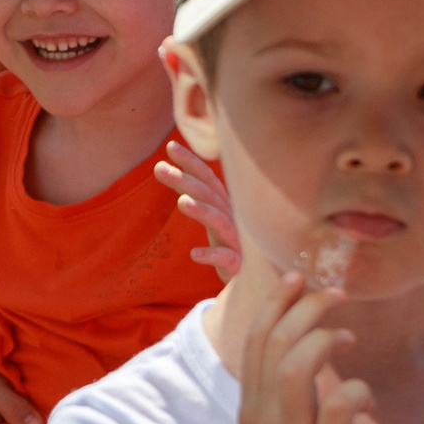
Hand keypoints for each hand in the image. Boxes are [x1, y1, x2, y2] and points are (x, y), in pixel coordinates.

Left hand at [155, 140, 240, 281]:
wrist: (263, 277)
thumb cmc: (236, 247)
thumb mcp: (218, 220)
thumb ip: (202, 198)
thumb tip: (177, 173)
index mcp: (226, 207)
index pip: (208, 179)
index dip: (191, 162)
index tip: (171, 146)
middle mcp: (233, 218)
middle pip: (209, 196)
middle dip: (185, 180)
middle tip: (159, 168)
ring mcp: (238, 241)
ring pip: (219, 222)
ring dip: (202, 211)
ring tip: (181, 202)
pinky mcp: (240, 265)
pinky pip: (227, 258)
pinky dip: (212, 255)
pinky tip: (195, 254)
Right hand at [224, 273, 369, 423]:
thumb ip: (281, 408)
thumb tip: (306, 375)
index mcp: (252, 412)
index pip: (255, 343)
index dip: (276, 304)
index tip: (296, 279)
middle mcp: (265, 419)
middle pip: (274, 344)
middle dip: (304, 308)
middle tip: (334, 293)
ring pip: (296, 369)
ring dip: (323, 341)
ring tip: (348, 335)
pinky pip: (338, 409)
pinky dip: (354, 391)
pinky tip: (365, 396)